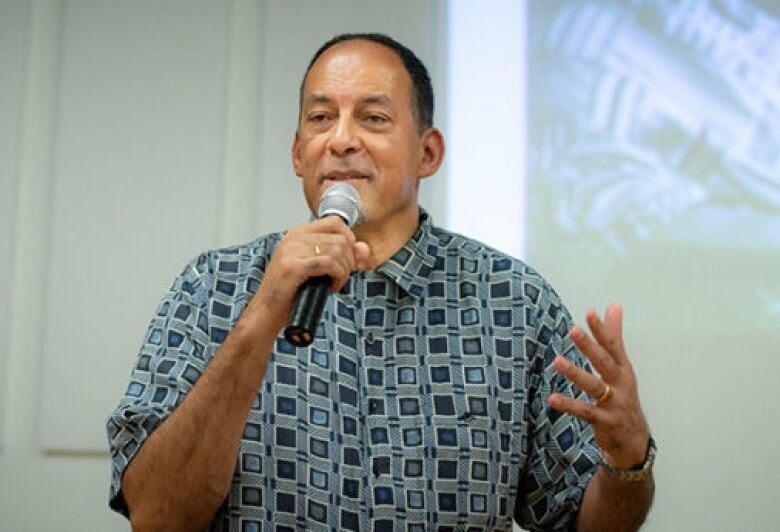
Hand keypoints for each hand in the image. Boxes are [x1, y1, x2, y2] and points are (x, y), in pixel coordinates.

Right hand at [245, 216, 370, 334]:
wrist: (266, 313)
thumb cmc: (291, 293)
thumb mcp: (319, 270)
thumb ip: (342, 256)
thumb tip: (364, 248)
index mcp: (297, 234)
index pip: (335, 222)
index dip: (349, 240)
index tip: (346, 260)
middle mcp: (294, 237)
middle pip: (341, 238)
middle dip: (349, 261)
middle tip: (340, 277)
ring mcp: (292, 250)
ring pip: (338, 251)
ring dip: (344, 271)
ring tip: (334, 284)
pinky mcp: (293, 266)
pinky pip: (330, 264)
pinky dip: (338, 277)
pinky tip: (331, 288)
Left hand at [549, 303, 648, 468]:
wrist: (635, 440)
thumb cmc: (623, 397)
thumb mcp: (621, 366)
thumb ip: (614, 336)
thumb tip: (614, 306)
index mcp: (623, 369)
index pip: (613, 345)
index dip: (602, 329)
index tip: (590, 312)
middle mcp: (621, 384)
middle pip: (604, 362)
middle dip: (589, 345)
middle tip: (573, 329)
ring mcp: (614, 403)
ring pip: (594, 386)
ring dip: (576, 373)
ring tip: (558, 361)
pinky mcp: (605, 421)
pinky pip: (585, 412)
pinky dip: (569, 405)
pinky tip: (552, 399)